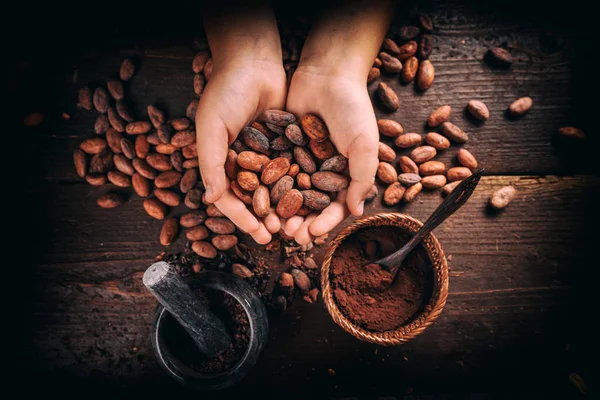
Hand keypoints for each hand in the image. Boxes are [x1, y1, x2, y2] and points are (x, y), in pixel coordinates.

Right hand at [195, 60, 286, 243]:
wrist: (254, 62)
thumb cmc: (226, 93)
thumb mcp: (212, 127)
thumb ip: (210, 163)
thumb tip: (211, 200)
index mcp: (220, 162)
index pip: (231, 199)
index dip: (243, 218)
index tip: (258, 233)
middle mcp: (242, 162)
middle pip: (254, 199)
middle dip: (266, 218)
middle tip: (280, 236)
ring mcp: (264, 154)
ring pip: (275, 188)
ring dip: (284, 208)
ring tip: (296, 225)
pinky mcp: (284, 144)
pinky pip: (291, 169)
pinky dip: (298, 185)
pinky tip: (310, 200)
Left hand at [284, 67, 378, 243]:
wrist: (327, 73)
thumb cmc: (352, 108)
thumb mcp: (364, 145)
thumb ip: (361, 178)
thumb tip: (356, 211)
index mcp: (346, 174)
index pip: (335, 206)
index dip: (324, 223)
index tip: (310, 233)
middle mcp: (323, 170)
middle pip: (310, 204)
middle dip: (300, 221)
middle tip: (288, 234)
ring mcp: (302, 160)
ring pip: (290, 191)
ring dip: (282, 209)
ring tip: (271, 222)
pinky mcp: (283, 147)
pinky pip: (275, 170)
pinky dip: (267, 184)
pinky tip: (258, 197)